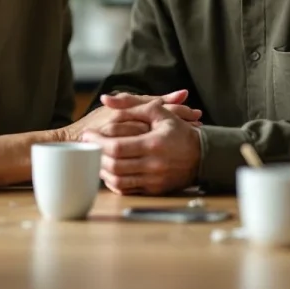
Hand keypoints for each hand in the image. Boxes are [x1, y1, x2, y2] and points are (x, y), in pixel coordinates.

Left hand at [82, 100, 201, 195]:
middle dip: (95, 155)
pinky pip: (127, 189)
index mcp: (153, 144)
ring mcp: (154, 181)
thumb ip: (130, 103)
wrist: (203, 155)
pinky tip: (108, 170)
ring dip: (102, 169)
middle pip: (114, 165)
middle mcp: (153, 165)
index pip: (116, 147)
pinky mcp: (154, 190)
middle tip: (86, 145)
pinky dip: (113, 181)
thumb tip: (106, 98)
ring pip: (118, 180)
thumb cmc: (178, 130)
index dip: (97, 141)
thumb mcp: (157, 111)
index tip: (87, 134)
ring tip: (94, 156)